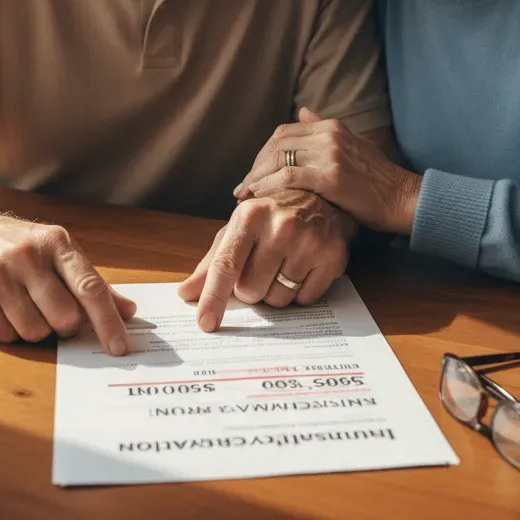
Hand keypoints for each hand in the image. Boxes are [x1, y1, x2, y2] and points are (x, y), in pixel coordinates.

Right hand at [0, 212, 135, 353]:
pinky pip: (4, 336)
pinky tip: (2, 307)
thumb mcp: (57, 252)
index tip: (120, 347)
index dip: (107, 321)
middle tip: (54, 312)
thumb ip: (92, 282)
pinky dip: (9, 331)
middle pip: (64, 316)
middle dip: (65, 325)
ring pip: (34, 331)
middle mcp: (27, 255)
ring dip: (36, 329)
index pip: (90, 287)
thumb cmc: (20, 247)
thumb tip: (129, 312)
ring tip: (25, 305)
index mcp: (56, 242)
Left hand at [177, 189, 354, 331]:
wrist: (320, 196)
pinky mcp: (333, 257)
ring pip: (278, 300)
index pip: (226, 265)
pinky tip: (302, 267)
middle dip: (251, 288)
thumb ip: (212, 262)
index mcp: (250, 215)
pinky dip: (299, 292)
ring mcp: (310, 241)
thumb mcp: (238, 229)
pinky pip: (305, 300)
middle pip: (251, 290)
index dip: (214, 297)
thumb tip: (186, 293)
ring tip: (284, 263)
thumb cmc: (271, 216)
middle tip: (261, 265)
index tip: (206, 323)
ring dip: (276, 291)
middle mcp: (281, 225)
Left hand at [233, 108, 420, 233]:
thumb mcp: (352, 145)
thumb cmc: (377, 179)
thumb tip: (303, 112)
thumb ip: (324, 129)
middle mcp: (329, 134)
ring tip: (246, 195)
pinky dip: (269, 186)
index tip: (254, 171)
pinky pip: (288, 176)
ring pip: (278, 158)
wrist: (403, 198)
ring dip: (257, 177)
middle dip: (256, 165)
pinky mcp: (330, 176)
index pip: (285, 131)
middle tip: (245, 186)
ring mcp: (330, 153)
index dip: (263, 152)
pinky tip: (260, 196)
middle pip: (277, 143)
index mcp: (332, 126)